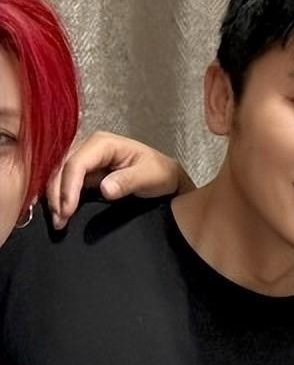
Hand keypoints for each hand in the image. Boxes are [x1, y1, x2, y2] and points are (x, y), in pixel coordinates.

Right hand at [46, 131, 194, 228]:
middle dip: (57, 195)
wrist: (166, 178)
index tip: (68, 209)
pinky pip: (67, 184)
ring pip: (60, 177)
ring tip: (58, 221)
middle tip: (59, 220)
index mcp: (103, 143)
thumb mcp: (149, 176)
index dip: (68, 186)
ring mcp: (87, 160)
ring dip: (56, 198)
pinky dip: (62, 199)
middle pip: (62, 169)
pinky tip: (62, 215)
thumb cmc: (160, 173)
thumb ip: (127, 181)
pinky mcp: (86, 174)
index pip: (77, 163)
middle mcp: (90, 148)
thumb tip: (104, 189)